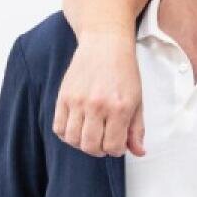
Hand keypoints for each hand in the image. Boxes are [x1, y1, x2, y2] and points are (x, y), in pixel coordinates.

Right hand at [52, 28, 145, 156]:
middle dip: (99, 150)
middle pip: (91, 146)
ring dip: (82, 144)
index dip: (116, 150)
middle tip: (104, 143)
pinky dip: (67, 135)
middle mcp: (97, 106)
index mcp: (120, 107)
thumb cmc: (124, 72)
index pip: (113, 146)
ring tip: (91, 135)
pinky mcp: (63, 97)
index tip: (117, 144)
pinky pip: (58, 128)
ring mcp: (77, 101)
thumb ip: (137, 128)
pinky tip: (78, 128)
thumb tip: (138, 152)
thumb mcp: (138, 100)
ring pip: (73, 139)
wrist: (105, 45)